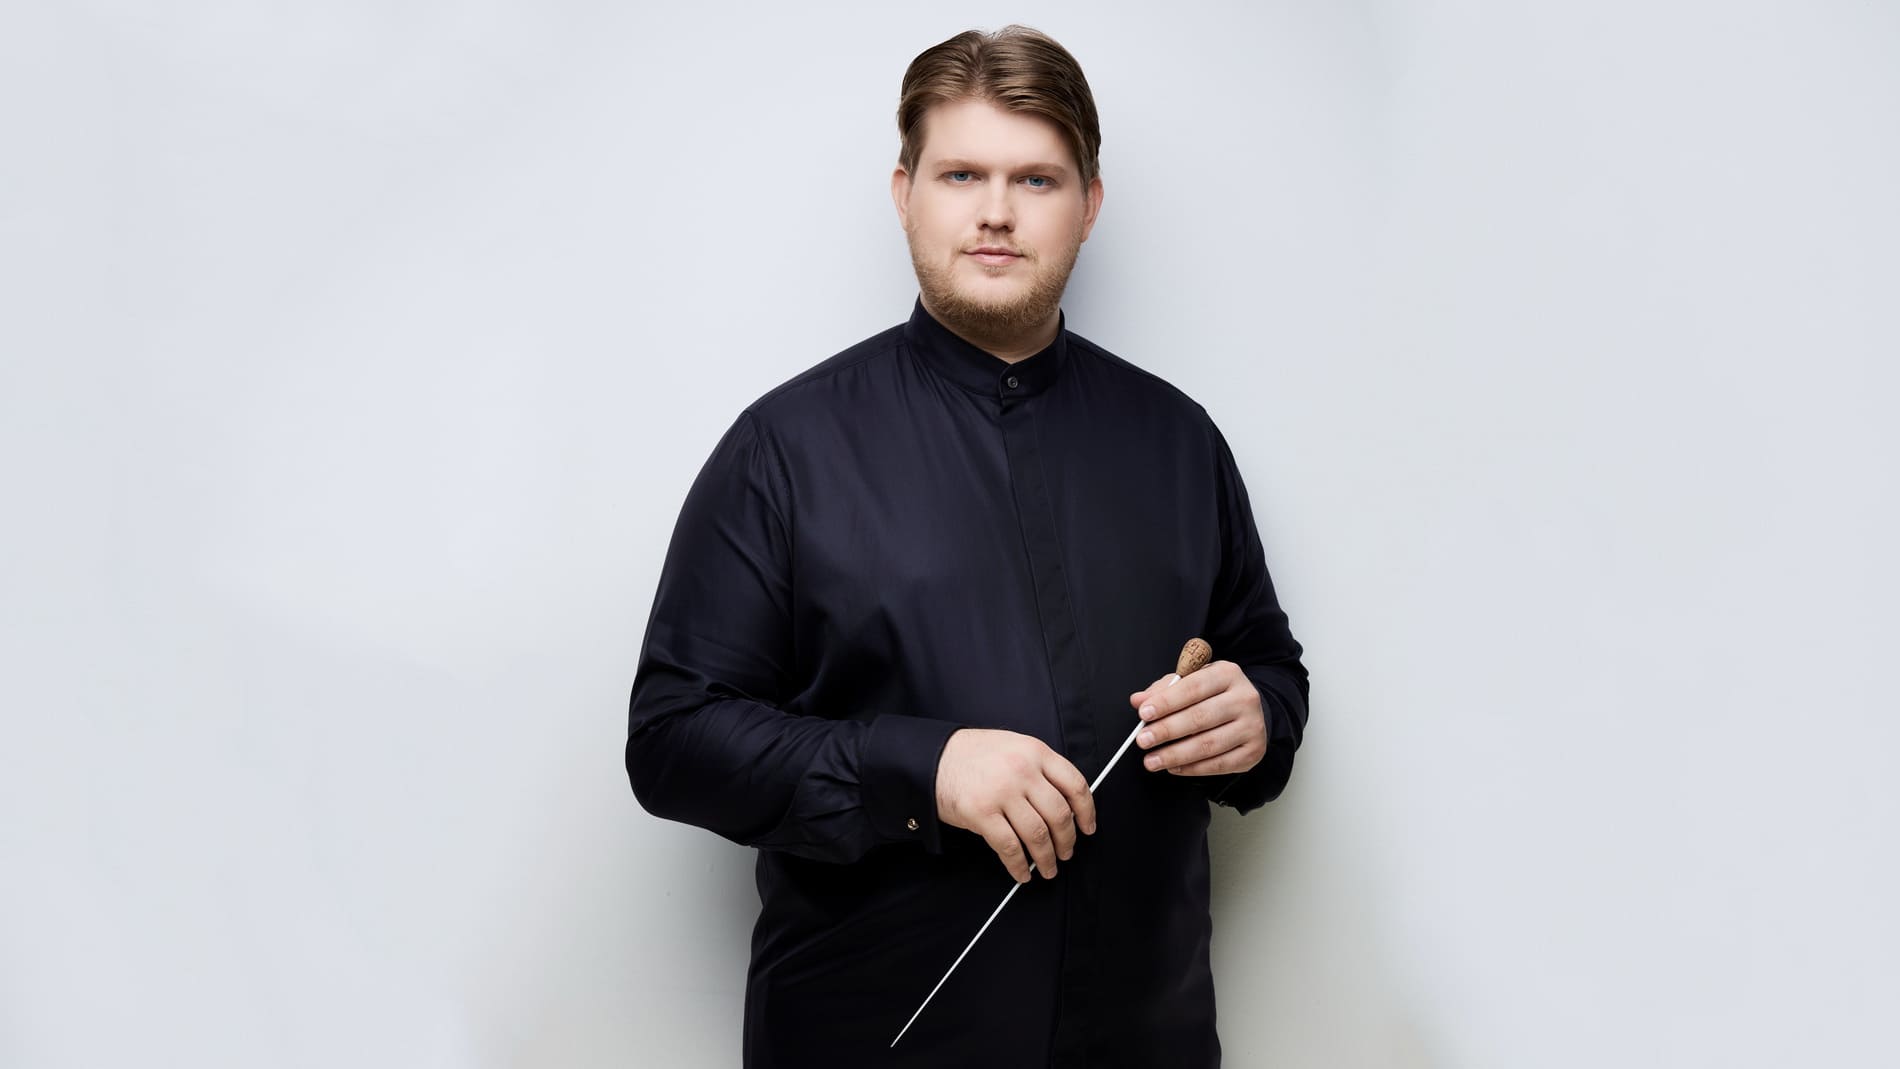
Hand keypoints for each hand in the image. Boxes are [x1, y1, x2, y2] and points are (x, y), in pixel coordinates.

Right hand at [935, 728, 1096, 882]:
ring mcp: (1001, 792)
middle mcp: (1022, 770)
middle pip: (1059, 815)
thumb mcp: (1015, 746)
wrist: (934, 757)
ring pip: (1038, 835)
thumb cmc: (975, 754)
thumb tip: (1068, 804)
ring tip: (1048, 868)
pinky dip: (1020, 866)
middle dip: (1067, 841)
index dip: (1087, 812)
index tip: (1088, 828)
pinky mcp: (981, 813)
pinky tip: (1023, 873)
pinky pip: (1009, 847)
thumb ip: (1041, 768)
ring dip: (1047, 858)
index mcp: (1036, 752)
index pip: (1075, 785)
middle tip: (1067, 853)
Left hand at [1129, 660, 1266, 775]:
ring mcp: (1253, 726)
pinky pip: (1219, 764)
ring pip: (1208, 745)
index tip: (1143, 714)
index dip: (1166, 702)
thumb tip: (1139, 700)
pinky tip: (1173, 767)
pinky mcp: (1253, 751)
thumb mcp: (1191, 682)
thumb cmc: (1214, 695)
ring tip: (1152, 760)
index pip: (1193, 687)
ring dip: (1175, 755)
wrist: (1249, 710)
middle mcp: (1245, 698)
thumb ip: (1164, 690)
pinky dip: (1192, 768)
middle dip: (1167, 731)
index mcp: (1227, 674)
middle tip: (1143, 740)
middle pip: (1200, 717)